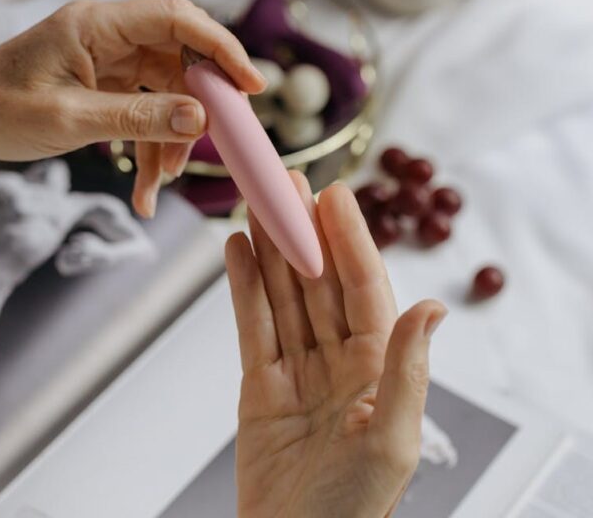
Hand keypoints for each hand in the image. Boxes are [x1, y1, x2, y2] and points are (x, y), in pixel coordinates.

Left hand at [0, 0, 267, 217]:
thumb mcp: (70, 119)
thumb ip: (136, 118)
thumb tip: (198, 119)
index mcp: (96, 25)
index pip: (176, 20)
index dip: (220, 48)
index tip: (250, 85)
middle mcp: (106, 36)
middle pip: (178, 59)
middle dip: (199, 106)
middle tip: (217, 145)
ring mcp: (105, 62)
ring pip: (164, 92)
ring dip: (171, 139)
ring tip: (161, 182)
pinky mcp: (100, 87)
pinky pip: (142, 112)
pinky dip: (148, 148)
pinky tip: (145, 189)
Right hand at [225, 172, 446, 517]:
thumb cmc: (351, 509)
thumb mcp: (392, 439)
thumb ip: (406, 369)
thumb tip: (430, 308)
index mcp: (379, 371)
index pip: (363, 290)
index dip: (349, 241)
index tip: (332, 197)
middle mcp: (340, 363)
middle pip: (318, 284)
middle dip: (301, 233)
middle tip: (284, 184)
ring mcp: (297, 372)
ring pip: (282, 297)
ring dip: (270, 250)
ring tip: (256, 205)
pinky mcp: (259, 386)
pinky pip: (251, 326)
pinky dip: (243, 288)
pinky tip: (238, 253)